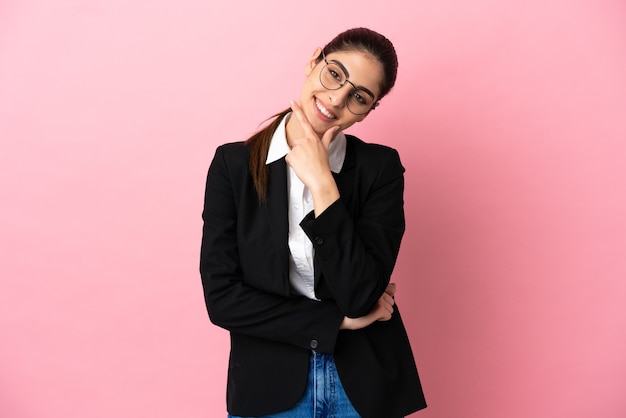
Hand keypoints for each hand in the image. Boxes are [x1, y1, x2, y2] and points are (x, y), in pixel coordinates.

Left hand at [285, 100, 339, 215]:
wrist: (320, 179)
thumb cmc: (323, 165)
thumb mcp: (326, 148)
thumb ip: (328, 136)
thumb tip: (336, 128)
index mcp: (313, 138)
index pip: (304, 122)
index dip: (298, 110)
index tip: (292, 101)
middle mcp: (304, 141)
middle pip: (297, 143)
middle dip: (300, 151)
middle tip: (308, 160)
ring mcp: (297, 148)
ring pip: (292, 151)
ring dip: (296, 157)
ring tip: (305, 164)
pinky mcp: (291, 156)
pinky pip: (288, 158)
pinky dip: (292, 163)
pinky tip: (300, 166)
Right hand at [340, 283, 396, 329]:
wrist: (343, 316)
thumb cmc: (355, 306)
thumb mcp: (370, 296)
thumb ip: (383, 290)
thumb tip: (394, 286)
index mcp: (374, 285)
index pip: (391, 289)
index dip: (384, 297)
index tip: (374, 300)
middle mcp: (377, 290)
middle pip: (391, 301)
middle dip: (383, 306)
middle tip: (370, 307)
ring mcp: (379, 299)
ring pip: (390, 309)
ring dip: (382, 313)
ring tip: (369, 311)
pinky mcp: (380, 308)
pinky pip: (388, 316)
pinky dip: (381, 318)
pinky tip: (371, 316)